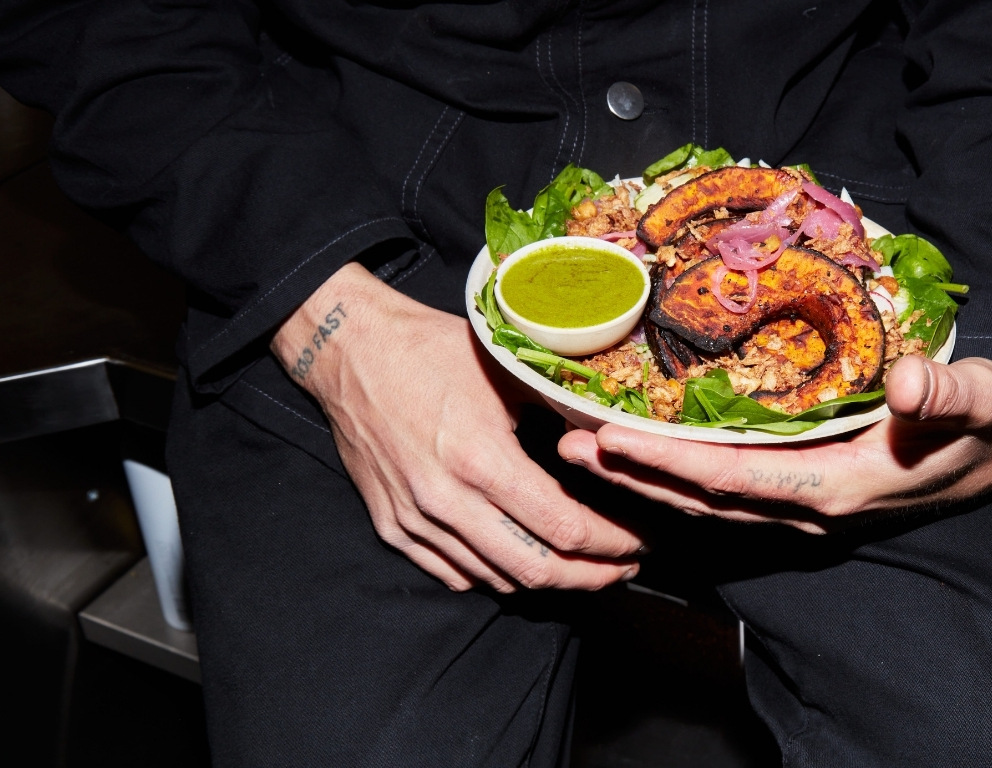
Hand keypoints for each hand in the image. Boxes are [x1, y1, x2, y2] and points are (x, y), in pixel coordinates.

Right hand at [272, 262, 643, 590]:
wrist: (350, 351)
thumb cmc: (431, 350)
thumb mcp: (508, 372)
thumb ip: (560, 413)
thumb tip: (613, 439)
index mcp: (482, 459)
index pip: (566, 528)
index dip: (613, 542)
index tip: (641, 539)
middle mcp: (447, 500)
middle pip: (537, 571)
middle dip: (592, 577)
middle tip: (624, 569)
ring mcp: (415, 520)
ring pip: (496, 579)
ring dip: (547, 580)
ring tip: (584, 567)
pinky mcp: (392, 526)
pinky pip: (453, 573)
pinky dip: (496, 575)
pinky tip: (523, 561)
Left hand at [558, 356, 991, 533]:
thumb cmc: (991, 420)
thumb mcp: (984, 400)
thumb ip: (950, 392)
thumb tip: (911, 380)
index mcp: (837, 488)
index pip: (734, 480)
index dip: (669, 463)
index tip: (609, 440)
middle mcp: (809, 509)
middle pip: (702, 499)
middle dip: (632, 477)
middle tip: (563, 445)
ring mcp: (802, 507)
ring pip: (706, 502)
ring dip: (643, 480)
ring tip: (582, 450)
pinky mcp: (802, 494)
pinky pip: (725, 493)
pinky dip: (676, 478)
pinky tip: (643, 458)